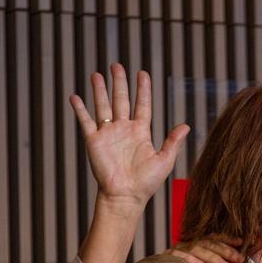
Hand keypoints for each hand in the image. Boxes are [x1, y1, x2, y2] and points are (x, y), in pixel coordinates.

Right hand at [70, 63, 190, 215]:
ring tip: (97, 74)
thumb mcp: (164, 160)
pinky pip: (86, 121)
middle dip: (119, 83)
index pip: (142, 105)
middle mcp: (124, 129)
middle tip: (117, 65)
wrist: (126, 196)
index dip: (143, 89)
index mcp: (141, 131)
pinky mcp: (94, 141)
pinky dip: (80, 109)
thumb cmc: (146, 182)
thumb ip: (173, 142)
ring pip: (103, 106)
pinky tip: (75, 97)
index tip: (142, 73)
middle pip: (121, 99)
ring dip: (100, 90)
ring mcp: (108, 134)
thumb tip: (186, 125)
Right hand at [167, 237, 246, 262]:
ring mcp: (176, 251)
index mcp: (197, 246)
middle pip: (208, 244)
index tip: (242, 242)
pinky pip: (178, 257)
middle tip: (240, 259)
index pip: (214, 239)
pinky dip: (189, 260)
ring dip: (213, 258)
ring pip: (196, 249)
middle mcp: (187, 246)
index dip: (228, 239)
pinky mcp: (166, 259)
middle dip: (226, 251)